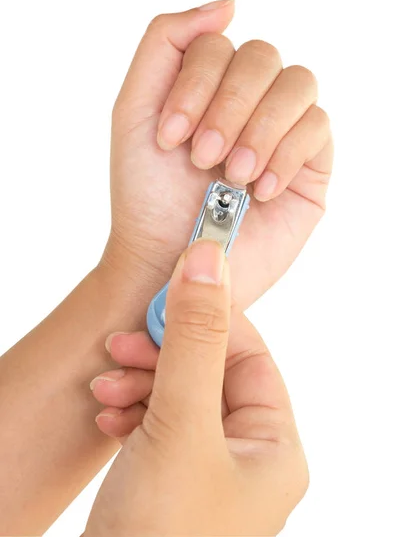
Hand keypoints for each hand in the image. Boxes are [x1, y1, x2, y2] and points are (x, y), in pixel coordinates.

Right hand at [85, 240, 307, 536]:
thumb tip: (208, 261)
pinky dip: (131, 412)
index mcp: (273, 445)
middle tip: (120, 348)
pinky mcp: (170, 480)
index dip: (204, 321)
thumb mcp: (181, 424)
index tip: (161, 302)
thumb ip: (194, 339)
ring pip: (176, 396)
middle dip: (160, 356)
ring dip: (139, 383)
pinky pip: (156, 424)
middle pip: (207, 372)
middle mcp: (246, 456)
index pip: (246, 353)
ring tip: (105, 389)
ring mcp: (206, 470)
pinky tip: (108, 416)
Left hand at [102, 0, 332, 309]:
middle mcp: (249, 101)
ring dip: (259, 129)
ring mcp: (283, 130)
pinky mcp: (310, 165)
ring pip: (298, 84)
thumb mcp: (134, 110)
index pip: (218, 45)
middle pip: (263, 56)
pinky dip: (285, 153)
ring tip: (233, 176)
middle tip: (202, 158)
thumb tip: (228, 5)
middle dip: (228, 108)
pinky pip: (319, 127)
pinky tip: (260, 189)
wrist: (166, 259)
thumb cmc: (148, 193)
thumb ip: (166, 44)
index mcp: (209, 84)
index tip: (169, 138)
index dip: (195, 85)